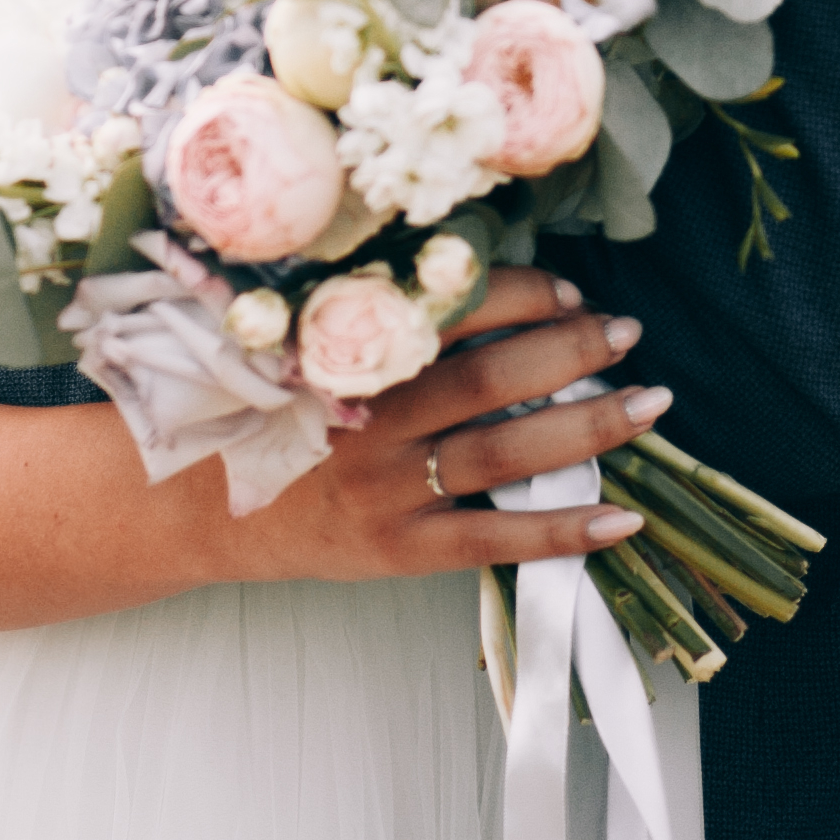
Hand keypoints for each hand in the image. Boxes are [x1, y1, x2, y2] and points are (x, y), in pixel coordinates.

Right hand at [224, 268, 668, 584]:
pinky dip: (562, 530)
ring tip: (649, 405)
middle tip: (625, 332)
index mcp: (352, 353)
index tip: (567, 293)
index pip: (454, 311)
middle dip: (571, 351)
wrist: (190, 508)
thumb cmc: (265, 416)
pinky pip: (494, 541)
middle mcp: (371, 418)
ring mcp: (386, 488)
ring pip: (506, 451)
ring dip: (588, 426)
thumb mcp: (306, 351)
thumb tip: (490, 290)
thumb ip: (382, 325)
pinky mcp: (397, 549)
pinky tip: (622, 519)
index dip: (522, 296)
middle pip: (493, 377)